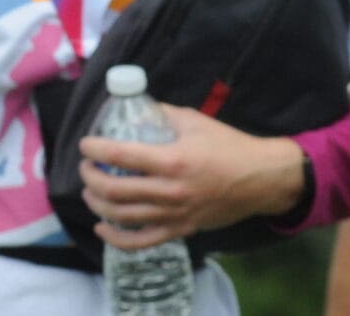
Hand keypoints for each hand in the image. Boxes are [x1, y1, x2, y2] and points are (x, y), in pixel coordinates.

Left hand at [81, 105, 309, 247]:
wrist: (263, 180)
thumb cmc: (229, 146)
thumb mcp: (193, 120)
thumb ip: (159, 114)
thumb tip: (131, 108)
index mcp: (172, 160)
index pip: (119, 156)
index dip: (94, 149)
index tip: (86, 144)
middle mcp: (171, 191)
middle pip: (114, 190)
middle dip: (90, 177)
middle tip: (87, 167)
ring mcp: (176, 215)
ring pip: (122, 216)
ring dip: (97, 204)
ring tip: (90, 191)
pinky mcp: (182, 230)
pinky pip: (143, 242)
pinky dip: (117, 239)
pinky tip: (102, 228)